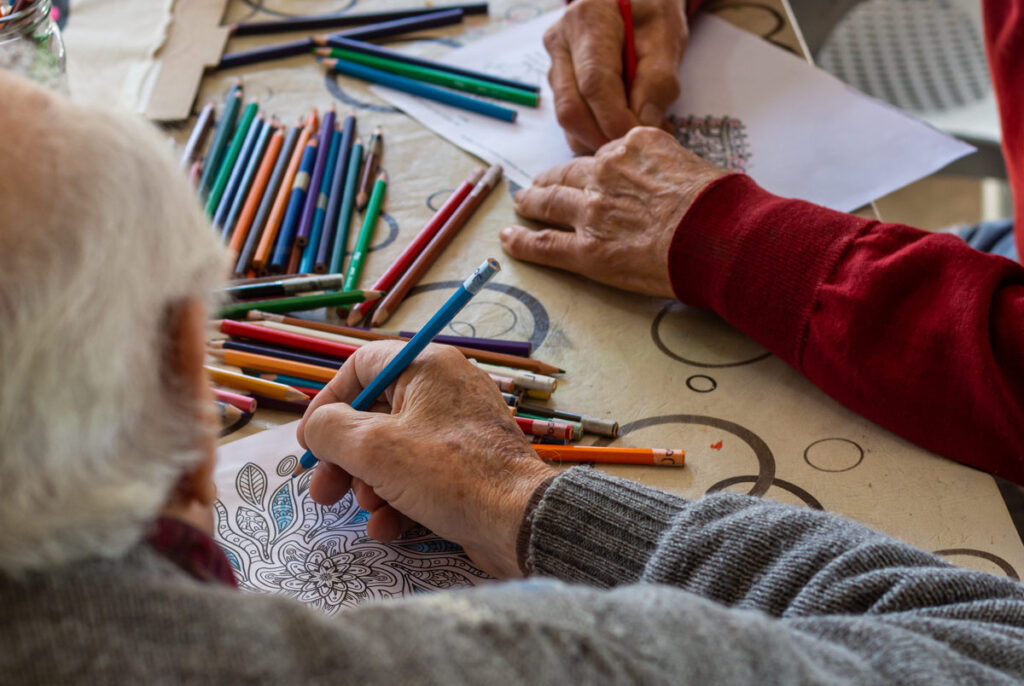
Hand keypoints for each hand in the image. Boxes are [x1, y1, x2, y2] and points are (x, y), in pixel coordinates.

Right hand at [297, 341, 555, 578]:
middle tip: (323, 491)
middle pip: (375, 417)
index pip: (363, 366)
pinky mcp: (466, 469)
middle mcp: (445, 392)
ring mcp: (458, 432)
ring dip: (370, 486)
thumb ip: (331, 430)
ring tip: (369, 511)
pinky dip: (398, 501)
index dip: (329, 401)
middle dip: (344, 459)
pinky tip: (389, 529)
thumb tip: (318, 427)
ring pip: (394, 453)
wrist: (519, 522)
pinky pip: (419, 478)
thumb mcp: (374, 448)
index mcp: (428, 368)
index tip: (311, 439)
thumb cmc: (450, 475)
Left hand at [501, 127, 728, 297]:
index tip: (589, 174)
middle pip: (568, 174)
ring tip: (523, 204)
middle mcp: (606, 172)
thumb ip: (668, 167)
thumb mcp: (695, 165)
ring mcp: (592, 210)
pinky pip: (544, 243)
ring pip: (550, 203)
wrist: (720, 236)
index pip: (604, 155)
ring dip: (533, 203)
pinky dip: (523, 241)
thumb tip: (669, 182)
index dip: (595, 168)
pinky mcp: (587, 249)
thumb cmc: (721, 206)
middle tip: (540, 184)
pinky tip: (510, 239)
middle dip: (552, 179)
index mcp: (633, 147)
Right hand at [544, 0, 687, 153]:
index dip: (615, 120)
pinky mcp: (558, 82)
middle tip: (636, 147)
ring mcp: (554, 64)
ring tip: (635, 134)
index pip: (594, 84)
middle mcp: (560, 43)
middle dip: (603, 138)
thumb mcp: (666, 35)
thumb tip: (645, 124)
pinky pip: (571, 120)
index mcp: (587, 21)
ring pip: (567, 120)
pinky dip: (596, 133)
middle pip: (571, 109)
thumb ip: (659, 80)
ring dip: (599, 139)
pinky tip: (621, 127)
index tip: (640, 138)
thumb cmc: (650, 10)